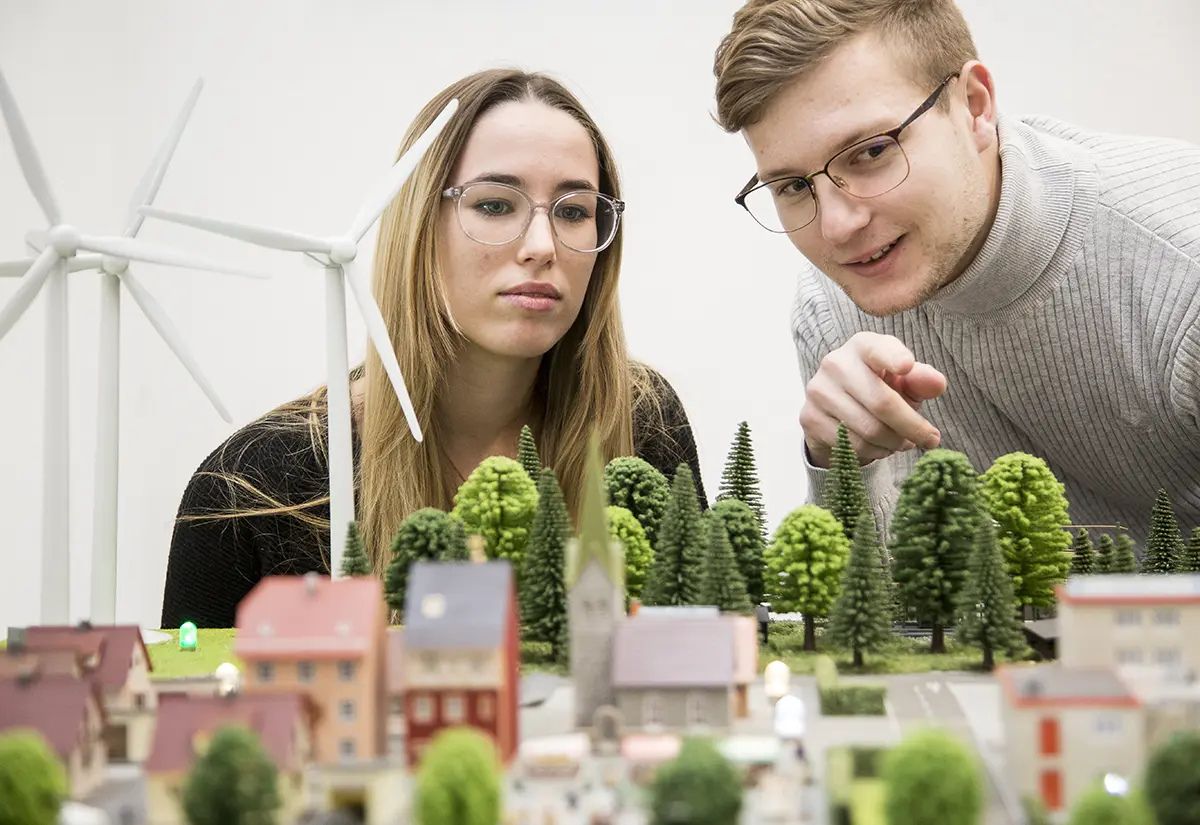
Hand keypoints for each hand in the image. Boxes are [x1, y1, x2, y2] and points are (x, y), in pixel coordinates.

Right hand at [801, 331, 946, 467]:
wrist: (838, 410)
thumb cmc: (879, 388)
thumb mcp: (904, 382)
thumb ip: (922, 381)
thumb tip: (937, 383)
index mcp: (862, 346)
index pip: (878, 349)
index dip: (892, 357)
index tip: (906, 366)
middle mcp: (835, 363)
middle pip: (882, 402)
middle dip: (912, 427)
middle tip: (930, 440)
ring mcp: (819, 391)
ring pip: (869, 430)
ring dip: (894, 443)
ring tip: (902, 442)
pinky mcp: (810, 418)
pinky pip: (852, 446)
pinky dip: (875, 452)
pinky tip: (880, 447)